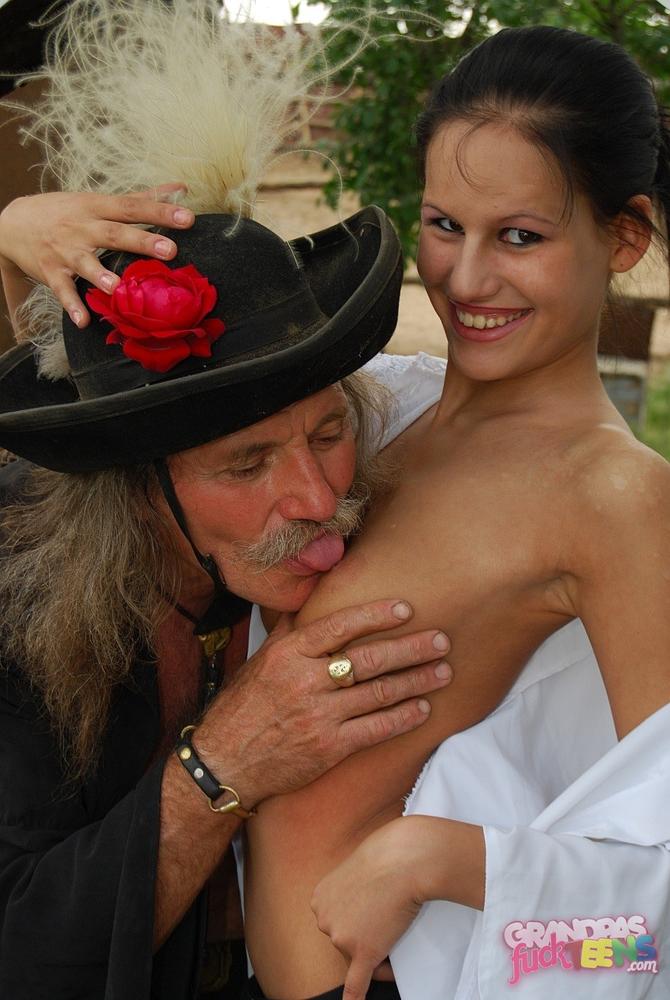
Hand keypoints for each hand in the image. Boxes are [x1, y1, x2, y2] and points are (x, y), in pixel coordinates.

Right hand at [0, 187, 193, 326]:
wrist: (13, 223)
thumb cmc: (66, 212)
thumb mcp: (98, 200)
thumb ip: (142, 197)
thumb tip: (180, 189)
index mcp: (97, 207)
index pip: (132, 207)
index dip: (160, 212)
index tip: (187, 219)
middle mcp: (82, 226)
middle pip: (114, 233)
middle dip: (141, 241)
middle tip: (170, 251)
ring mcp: (65, 250)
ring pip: (85, 262)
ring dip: (100, 274)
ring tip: (117, 287)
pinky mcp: (51, 272)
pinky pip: (63, 290)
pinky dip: (72, 305)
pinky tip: (83, 320)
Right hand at [194, 599, 451, 806]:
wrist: (224, 762)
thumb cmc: (243, 708)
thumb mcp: (259, 661)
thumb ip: (288, 632)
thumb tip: (310, 600)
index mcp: (288, 654)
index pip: (340, 626)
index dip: (376, 615)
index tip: (406, 609)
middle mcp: (305, 681)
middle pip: (369, 659)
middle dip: (412, 648)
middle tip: (442, 640)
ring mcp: (319, 716)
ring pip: (378, 693)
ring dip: (417, 681)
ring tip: (444, 671)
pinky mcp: (329, 748)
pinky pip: (375, 729)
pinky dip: (403, 718)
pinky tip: (423, 709)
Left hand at [311, 818, 424, 999]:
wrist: (405, 859)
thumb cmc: (387, 855)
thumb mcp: (356, 867)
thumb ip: (350, 889)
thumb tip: (360, 903)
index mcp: (319, 898)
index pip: (335, 922)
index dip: (355, 924)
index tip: (370, 916)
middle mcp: (324, 919)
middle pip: (344, 940)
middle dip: (365, 938)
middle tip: (386, 924)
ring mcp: (341, 937)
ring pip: (358, 958)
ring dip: (377, 953)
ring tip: (395, 932)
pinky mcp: (363, 952)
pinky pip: (356, 983)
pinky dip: (355, 996)